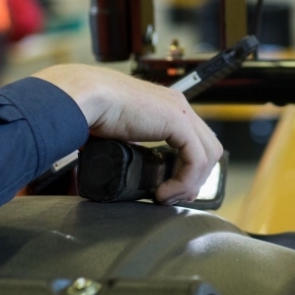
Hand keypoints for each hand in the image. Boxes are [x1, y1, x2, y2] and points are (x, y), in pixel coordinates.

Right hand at [33, 64, 222, 204]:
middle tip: (171, 197)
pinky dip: (184, 181)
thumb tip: (123, 170)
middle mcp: (178, 105)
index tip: (172, 190)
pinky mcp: (177, 120)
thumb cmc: (92, 111)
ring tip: (165, 196)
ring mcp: (180, 111)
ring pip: (208, 155)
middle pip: (208, 148)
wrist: (86, 97)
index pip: (196, 140)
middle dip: (195, 178)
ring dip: (190, 183)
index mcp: (167, 106)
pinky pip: (196, 159)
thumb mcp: (120, 133)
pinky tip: (163, 192)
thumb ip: (132, 145)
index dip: (190, 169)